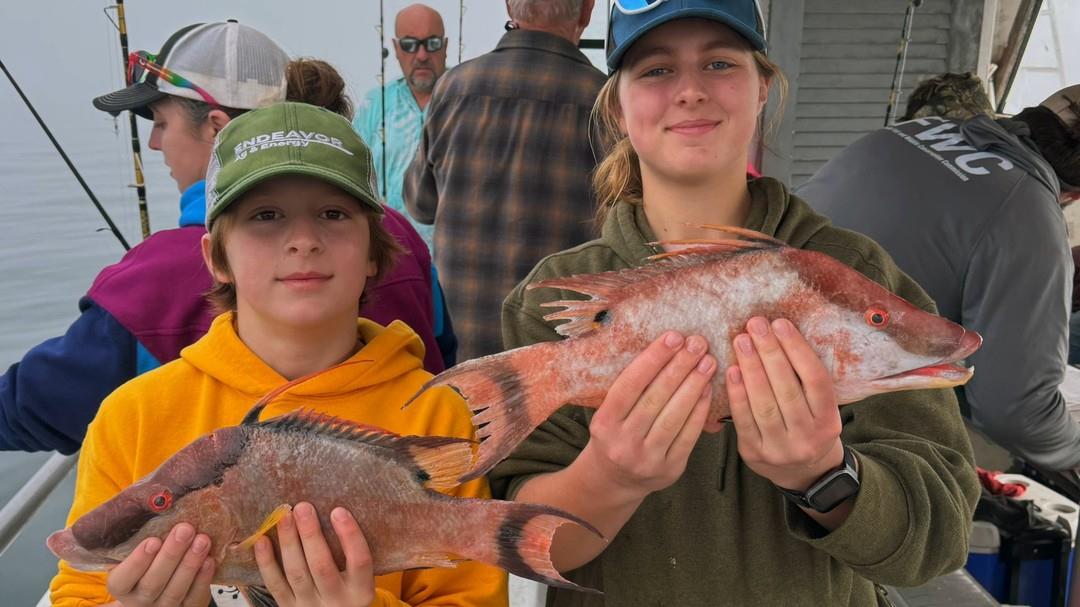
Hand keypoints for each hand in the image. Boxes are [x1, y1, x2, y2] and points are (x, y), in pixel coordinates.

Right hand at [106, 523, 213, 606]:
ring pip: (175, 591)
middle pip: (153, 583)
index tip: (152, 540)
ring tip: (202, 540)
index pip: (122, 579)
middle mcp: (140, 600)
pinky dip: (203, 579)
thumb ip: (143, 536)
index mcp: (122, 585)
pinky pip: (194, 598)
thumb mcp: (139, 551)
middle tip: (185, 529)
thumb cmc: (149, 563)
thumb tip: (158, 502)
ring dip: (190, 564)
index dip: (136, 561)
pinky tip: (209, 560)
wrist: (162, 590)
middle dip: (171, 555)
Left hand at [255, 502, 374, 606]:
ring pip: (297, 573)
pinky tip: (263, 541)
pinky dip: (267, 562)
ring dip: (289, 542)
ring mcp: (310, 606)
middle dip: (310, 534)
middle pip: (322, 566)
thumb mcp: (359, 578)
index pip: (360, 561)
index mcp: (360, 591)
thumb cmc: (348, 589)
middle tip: (303, 507)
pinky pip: (275, 585)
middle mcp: (337, 601)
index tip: (338, 511)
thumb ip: (351, 554)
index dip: (350, 535)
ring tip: (284, 517)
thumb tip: (334, 511)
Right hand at [580, 331, 716, 498]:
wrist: (615, 481)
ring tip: (708, 362)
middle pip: (654, 399)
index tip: (673, 337)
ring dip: (693, 386)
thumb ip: (629, 390)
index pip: (629, 386)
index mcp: (604, 423)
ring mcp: (646, 459)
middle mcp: (622, 442)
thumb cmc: (615, 434)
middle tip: (698, 343)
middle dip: (679, 367)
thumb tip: (664, 350)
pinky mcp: (669, 470)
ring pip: (673, 417)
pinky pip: (688, 436)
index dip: (653, 359)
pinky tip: (708, 390)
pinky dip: (700, 411)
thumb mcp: (609, 414)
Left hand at [727, 317, 843, 490]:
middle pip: (787, 389)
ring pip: (764, 404)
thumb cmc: (808, 427)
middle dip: (770, 353)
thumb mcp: (820, 409)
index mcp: (829, 421)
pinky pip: (744, 419)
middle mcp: (807, 437)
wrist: (802, 473)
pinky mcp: (754, 453)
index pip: (815, 380)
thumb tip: (781, 334)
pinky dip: (737, 393)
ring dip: (751, 368)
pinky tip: (732, 370)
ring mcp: (780, 448)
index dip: (797, 350)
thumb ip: (806, 381)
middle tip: (755, 325)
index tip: (780, 324)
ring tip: (741, 341)